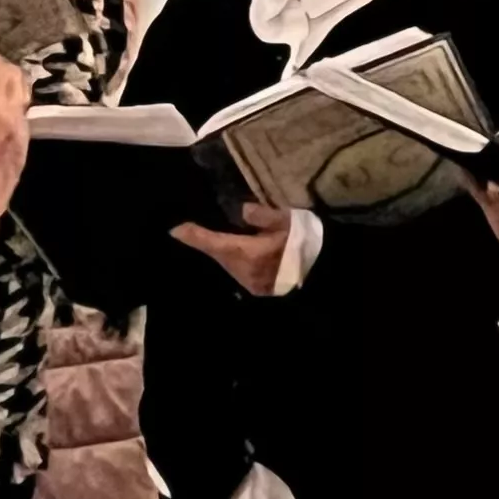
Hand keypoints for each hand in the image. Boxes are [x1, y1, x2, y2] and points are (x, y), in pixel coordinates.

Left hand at [171, 204, 296, 297]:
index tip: (175, 230)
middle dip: (207, 242)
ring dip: (224, 251)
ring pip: (228, 264)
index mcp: (244, 252)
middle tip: (197, 230)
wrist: (323, 276)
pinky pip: (239, 270)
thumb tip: (243, 210)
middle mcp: (240, 270)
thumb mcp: (288, 222)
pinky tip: (243, 252)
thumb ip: (263, 215)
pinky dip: (236, 260)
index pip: (211, 242)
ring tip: (220, 237)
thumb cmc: (305, 246)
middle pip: (218, 254)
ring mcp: (248, 282)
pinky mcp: (258, 288)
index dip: (192, 235)